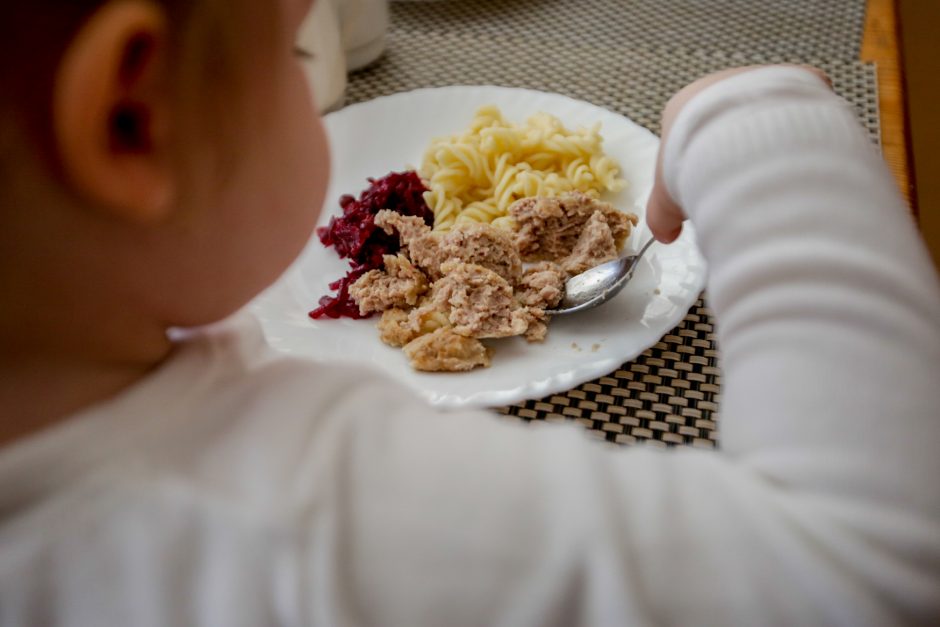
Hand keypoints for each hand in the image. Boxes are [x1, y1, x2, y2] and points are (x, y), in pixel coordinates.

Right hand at [645, 65, 830, 242]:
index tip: (709, 192)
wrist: (744, 139)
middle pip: (730, 124)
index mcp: (684, 106)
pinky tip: (804, 155)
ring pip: (767, 114)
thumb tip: (666, 236)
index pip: (689, 138)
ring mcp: (760, 78)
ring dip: (771, 142)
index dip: (698, 169)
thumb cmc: (695, 165)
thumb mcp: (668, 199)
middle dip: (737, 155)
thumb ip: (662, 217)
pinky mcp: (799, 78)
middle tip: (745, 187)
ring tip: (776, 176)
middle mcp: (721, 85)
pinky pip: (805, 105)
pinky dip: (807, 128)